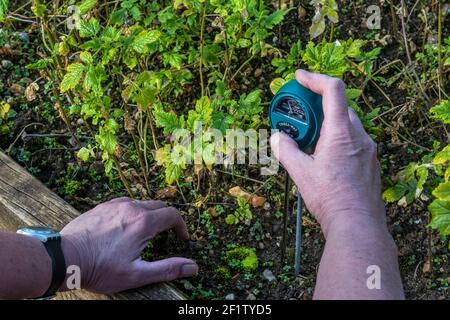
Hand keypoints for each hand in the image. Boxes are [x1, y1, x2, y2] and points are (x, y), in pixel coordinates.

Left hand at [59, 197, 197, 293]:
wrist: (65, 258)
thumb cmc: (100, 268)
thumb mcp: (137, 274)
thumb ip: (167, 269)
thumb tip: (193, 267)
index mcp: (144, 222)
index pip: (173, 215)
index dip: (181, 226)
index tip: (181, 238)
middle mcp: (132, 207)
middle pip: (159, 205)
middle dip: (167, 218)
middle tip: (167, 234)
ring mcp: (115, 204)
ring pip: (141, 202)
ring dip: (150, 214)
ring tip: (147, 231)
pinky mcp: (102, 206)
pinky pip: (124, 203)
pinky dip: (133, 211)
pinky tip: (125, 225)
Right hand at [270, 70, 384, 235]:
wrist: (357, 223)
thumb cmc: (330, 198)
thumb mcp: (301, 172)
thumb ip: (286, 150)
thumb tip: (277, 138)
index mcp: (341, 132)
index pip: (333, 89)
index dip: (315, 78)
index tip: (300, 77)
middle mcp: (359, 136)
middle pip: (340, 105)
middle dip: (318, 103)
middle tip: (299, 112)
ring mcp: (368, 149)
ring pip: (347, 123)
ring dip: (328, 122)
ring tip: (309, 137)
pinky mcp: (370, 161)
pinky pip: (353, 139)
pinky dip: (338, 136)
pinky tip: (324, 154)